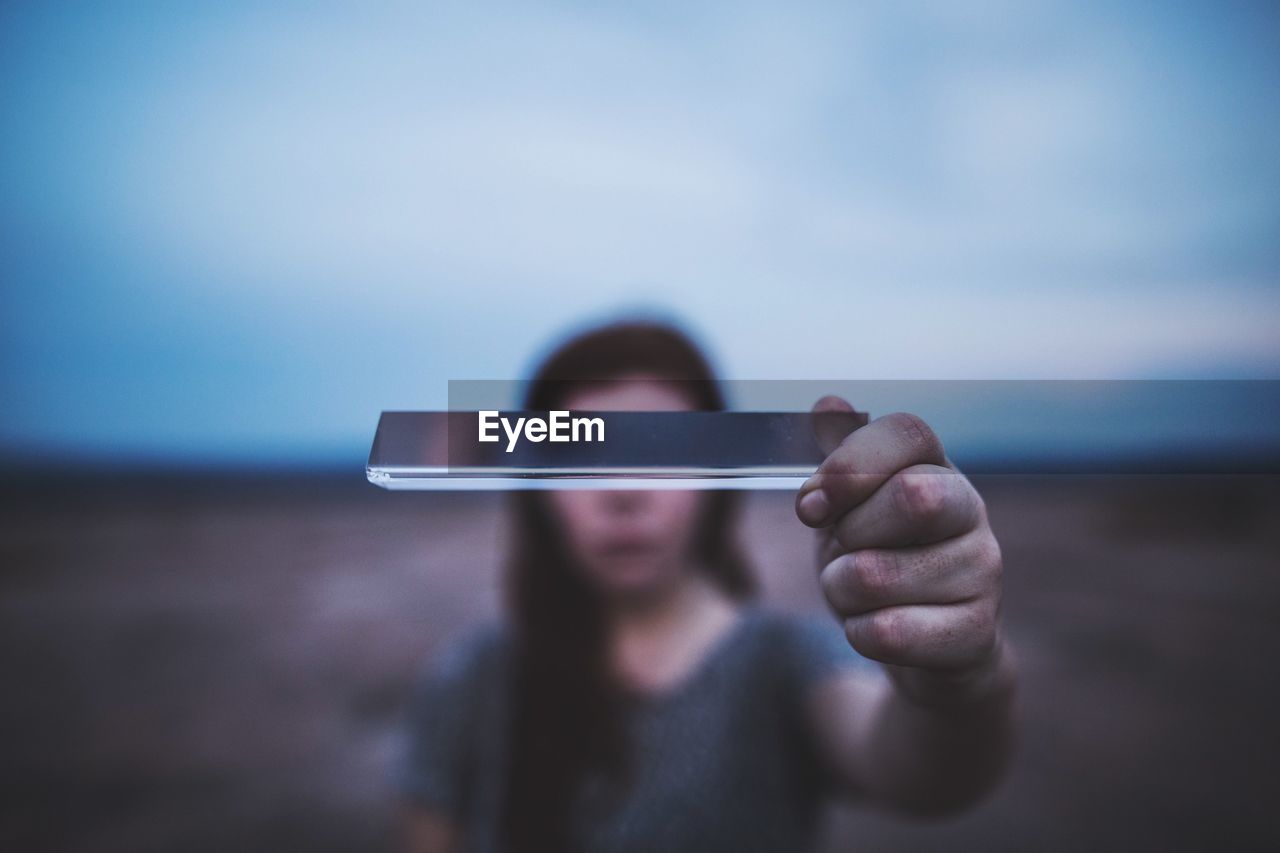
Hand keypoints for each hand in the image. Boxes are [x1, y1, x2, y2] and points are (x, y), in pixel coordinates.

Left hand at [796, 396, 1004, 687]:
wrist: (927, 645)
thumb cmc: (883, 559)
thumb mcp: (852, 506)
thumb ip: (840, 457)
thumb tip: (827, 404)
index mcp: (935, 467)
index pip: (908, 432)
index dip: (850, 464)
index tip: (811, 506)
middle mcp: (970, 510)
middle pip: (911, 495)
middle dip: (850, 533)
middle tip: (844, 551)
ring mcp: (982, 571)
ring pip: (877, 575)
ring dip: (842, 590)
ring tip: (859, 594)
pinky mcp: (976, 632)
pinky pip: (888, 632)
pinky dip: (859, 633)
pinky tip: (876, 627)